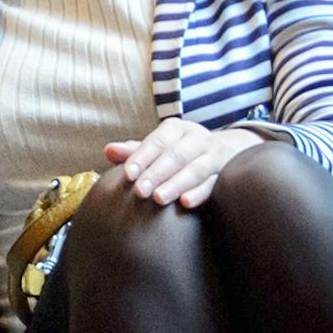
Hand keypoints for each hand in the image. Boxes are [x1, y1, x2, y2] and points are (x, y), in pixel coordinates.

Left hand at [103, 121, 264, 208]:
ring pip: (196, 169)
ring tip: (159, 199)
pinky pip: (213, 184)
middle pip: (176, 155)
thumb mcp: (157, 148)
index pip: (158, 141)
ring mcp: (213, 156)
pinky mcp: (224, 175)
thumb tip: (108, 150)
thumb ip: (134, 151)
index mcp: (176, 129)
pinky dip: (200, 193)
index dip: (142, 157)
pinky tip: (185, 203)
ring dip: (176, 184)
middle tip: (140, 191)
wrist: (222, 152)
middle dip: (157, 173)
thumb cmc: (177, 152)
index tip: (128, 174)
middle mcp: (197, 139)